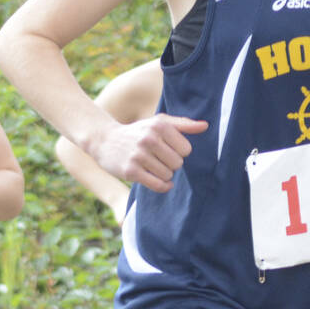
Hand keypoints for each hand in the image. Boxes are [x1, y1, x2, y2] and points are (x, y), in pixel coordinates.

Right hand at [85, 113, 208, 192]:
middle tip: (160, 160)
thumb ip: (183, 124)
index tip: (169, 150)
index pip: (186, 149)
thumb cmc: (137, 132)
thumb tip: (205, 126)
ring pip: (168, 175)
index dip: (180, 152)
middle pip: (178, 163)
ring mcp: (138, 156)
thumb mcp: (158, 122)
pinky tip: (161, 182)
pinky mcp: (130, 171)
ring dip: (164, 174)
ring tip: (154, 167)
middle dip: (172, 164)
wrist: (104, 141)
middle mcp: (148, 139)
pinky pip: (158, 184)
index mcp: (159, 126)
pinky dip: (163, 186)